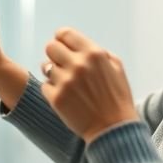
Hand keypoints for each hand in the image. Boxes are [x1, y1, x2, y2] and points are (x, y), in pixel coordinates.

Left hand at [41, 28, 138, 143]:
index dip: (62, 39)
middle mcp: (78, 64)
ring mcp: (65, 82)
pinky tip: (66, 97)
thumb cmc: (117, 99)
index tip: (63, 47)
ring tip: (67, 84)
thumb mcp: (117, 68)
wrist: (113, 129)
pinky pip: (45, 85)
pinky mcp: (56, 98)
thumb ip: (99, 52)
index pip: (65, 33)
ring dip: (54, 74)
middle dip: (55, 55)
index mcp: (94, 54)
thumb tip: (80, 45)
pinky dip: (52, 90)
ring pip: (46, 67)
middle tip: (62, 65)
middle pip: (50, 47)